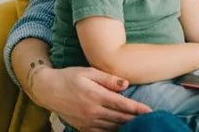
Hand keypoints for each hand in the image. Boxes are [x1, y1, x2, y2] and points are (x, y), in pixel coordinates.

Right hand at [31, 66, 151, 131]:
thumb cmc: (70, 77)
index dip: (137, 109)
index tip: (150, 110)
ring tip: (140, 125)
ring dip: (126, 127)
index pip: (122, 104)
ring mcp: (87, 121)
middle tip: (150, 120)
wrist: (47, 90)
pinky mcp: (82, 127)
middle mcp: (92, 111)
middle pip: (119, 118)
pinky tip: (121, 130)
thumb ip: (108, 78)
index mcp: (96, 95)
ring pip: (112, 127)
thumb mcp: (89, 72)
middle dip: (136, 119)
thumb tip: (126, 84)